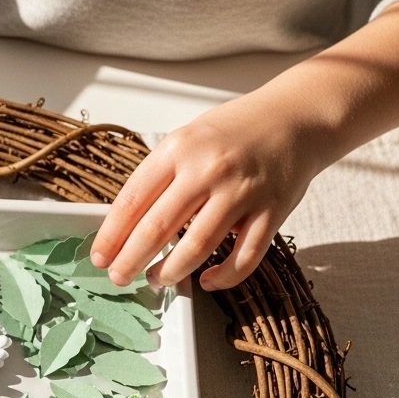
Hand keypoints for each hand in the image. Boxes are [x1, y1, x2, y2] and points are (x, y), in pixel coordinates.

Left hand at [91, 91, 320, 290]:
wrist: (298, 116)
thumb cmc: (236, 132)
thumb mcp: (187, 139)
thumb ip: (161, 177)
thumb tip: (126, 225)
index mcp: (179, 149)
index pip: (133, 200)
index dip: (111, 235)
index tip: (100, 257)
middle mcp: (209, 169)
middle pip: (157, 227)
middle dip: (131, 260)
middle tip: (119, 277)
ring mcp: (242, 192)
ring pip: (197, 247)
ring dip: (170, 271)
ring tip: (156, 278)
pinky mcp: (272, 211)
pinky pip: (244, 257)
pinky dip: (223, 277)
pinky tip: (207, 281)